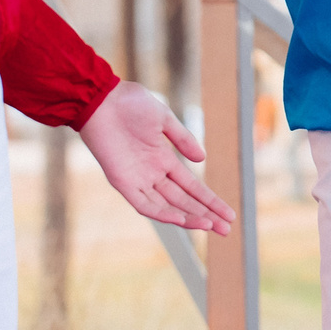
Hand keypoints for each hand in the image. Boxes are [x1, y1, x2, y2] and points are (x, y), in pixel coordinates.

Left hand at [81, 82, 235, 234]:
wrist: (101, 100)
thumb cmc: (130, 104)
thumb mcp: (164, 119)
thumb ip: (182, 139)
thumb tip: (202, 159)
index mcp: (163, 159)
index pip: (191, 186)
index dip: (210, 200)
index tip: (229, 213)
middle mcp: (152, 174)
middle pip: (183, 201)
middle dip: (205, 214)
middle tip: (227, 229)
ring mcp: (138, 180)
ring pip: (167, 206)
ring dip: (188, 217)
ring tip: (210, 226)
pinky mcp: (123, 183)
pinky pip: (144, 204)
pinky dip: (162, 213)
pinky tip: (181, 220)